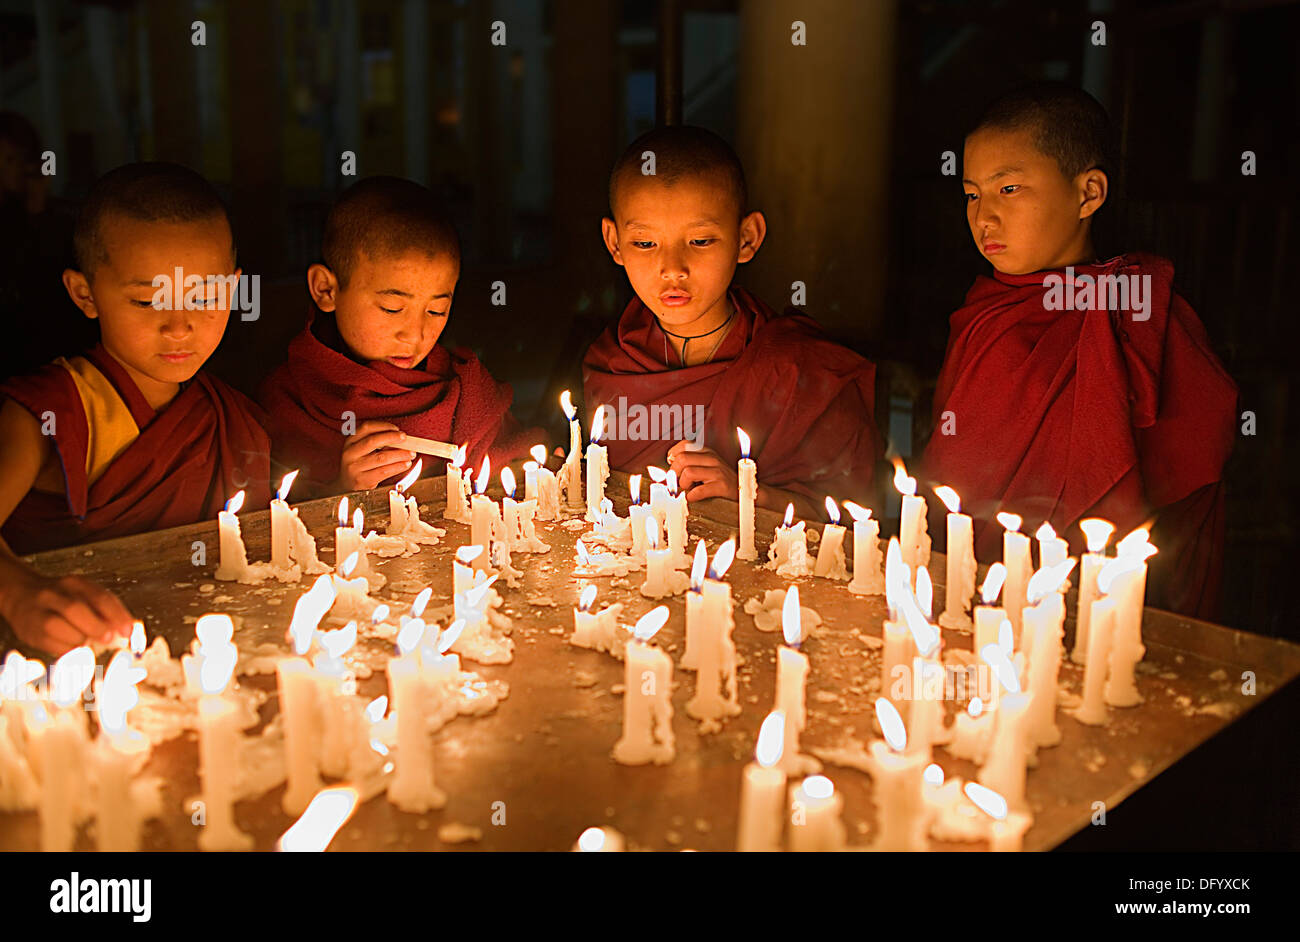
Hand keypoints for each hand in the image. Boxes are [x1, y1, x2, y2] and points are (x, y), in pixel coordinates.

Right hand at [2, 571, 133, 656]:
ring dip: (80, 639)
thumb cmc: (62, 599)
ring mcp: (39, 612)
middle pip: (75, 609)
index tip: (128, 631)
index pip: (99, 596)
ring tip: (88, 642)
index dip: (116, 615)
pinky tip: (74, 646)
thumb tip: (127, 630)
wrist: (22, 596)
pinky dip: (68, 649)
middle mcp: (54, 594)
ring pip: (60, 627)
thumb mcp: (84, 595)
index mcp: (74, 583)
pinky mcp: (31, 632)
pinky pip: (52, 644)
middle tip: (110, 639)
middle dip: (96, 626)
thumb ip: (105, 609)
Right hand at [338, 421, 414, 490]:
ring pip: (381, 458)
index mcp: (350, 441)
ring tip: (411, 453)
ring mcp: (355, 468)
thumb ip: (377, 442)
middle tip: (405, 438)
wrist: (346, 485)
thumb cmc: (360, 464)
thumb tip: (401, 440)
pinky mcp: (362, 480)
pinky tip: (406, 464)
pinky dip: (398, 467)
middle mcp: (350, 453)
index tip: (396, 428)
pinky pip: (384, 472)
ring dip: (399, 454)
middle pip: (373, 441)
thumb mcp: (361, 450)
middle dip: (392, 437)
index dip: (383, 426)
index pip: (366, 427)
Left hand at [666, 441, 737, 501]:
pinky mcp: (721, 486)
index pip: (684, 445)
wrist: (743, 492)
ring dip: (683, 485)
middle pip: (681, 459)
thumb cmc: (720, 481)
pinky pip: (698, 491)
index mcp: (707, 452)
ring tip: (689, 489)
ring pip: (688, 473)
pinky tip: (693, 497)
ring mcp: (717, 472)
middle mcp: (712, 458)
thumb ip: (690, 463)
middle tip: (678, 482)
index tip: (673, 466)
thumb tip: (668, 468)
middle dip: (674, 473)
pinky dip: (691, 496)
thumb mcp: (707, 466)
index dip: (673, 456)